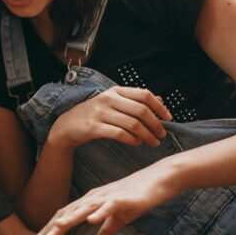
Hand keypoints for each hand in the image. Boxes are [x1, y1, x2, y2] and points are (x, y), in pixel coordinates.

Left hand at [36, 163, 177, 234]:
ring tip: (57, 228)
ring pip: (86, 208)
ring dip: (71, 218)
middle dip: (54, 227)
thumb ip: (108, 229)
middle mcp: (96, 197)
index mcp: (92, 202)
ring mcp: (109, 196)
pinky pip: (110, 206)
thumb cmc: (138, 197)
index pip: (67, 215)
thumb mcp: (120, 218)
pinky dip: (100, 213)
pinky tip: (91, 220)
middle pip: (70, 212)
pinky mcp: (124, 198)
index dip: (52, 228)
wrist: (159, 179)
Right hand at [46, 86, 170, 150]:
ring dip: (147, 135)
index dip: (159, 106)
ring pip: (132, 124)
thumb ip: (134, 101)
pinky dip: (132, 140)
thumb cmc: (94, 115)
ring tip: (154, 143)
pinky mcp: (94, 127)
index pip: (144, 94)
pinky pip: (119, 134)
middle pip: (141, 110)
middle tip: (162, 134)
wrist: (66, 126)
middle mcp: (108, 99)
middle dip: (156, 124)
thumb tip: (159, 99)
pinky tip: (137, 143)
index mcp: (115, 91)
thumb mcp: (113, 103)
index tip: (168, 118)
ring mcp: (100, 113)